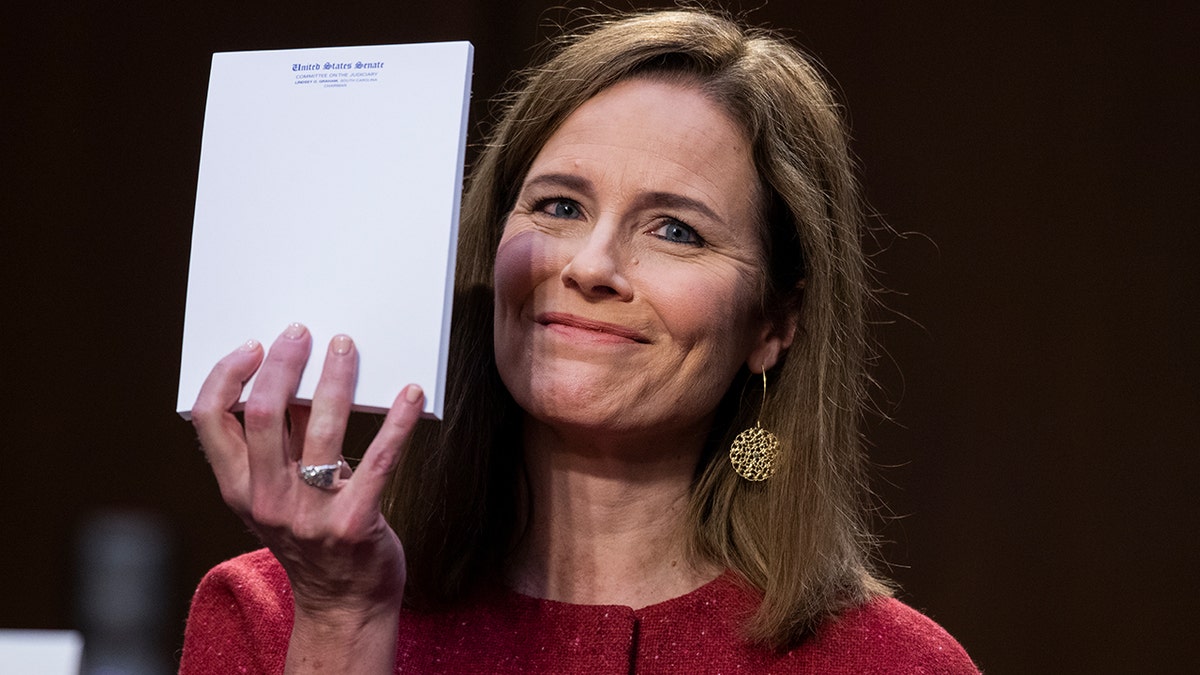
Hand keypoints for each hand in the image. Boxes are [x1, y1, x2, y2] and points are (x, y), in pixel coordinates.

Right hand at [191, 323, 421, 637]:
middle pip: (263, 415)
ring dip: (335, 380)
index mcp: (238, 489)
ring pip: (320, 430)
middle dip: (283, 365)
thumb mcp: (279, 493)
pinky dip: (397, 422)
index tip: (253, 345)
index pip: (210, 421)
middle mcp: (267, 500)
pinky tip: (411, 394)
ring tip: (347, 347)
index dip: (227, 376)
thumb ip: (281, 443)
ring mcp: (310, 514)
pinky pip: (379, 461)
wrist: (344, 603)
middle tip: (303, 333)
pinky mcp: (355, 523)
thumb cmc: (313, 536)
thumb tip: (291, 375)